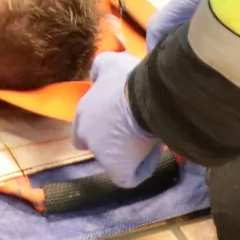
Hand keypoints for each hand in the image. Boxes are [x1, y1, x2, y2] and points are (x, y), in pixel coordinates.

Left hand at [72, 51, 164, 187]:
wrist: (143, 97)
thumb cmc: (127, 78)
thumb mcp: (109, 63)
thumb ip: (99, 68)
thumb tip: (96, 74)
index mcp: (83, 113)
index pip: (83, 127)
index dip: (102, 124)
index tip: (121, 116)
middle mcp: (87, 136)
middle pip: (98, 145)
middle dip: (114, 140)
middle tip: (136, 129)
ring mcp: (101, 155)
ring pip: (117, 160)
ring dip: (132, 150)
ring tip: (151, 136)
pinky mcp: (118, 170)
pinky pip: (129, 177)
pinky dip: (142, 167)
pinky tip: (156, 152)